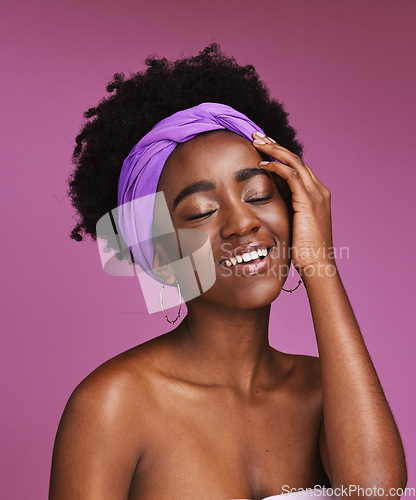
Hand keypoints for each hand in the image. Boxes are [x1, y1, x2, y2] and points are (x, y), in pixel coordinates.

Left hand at [252, 131, 334, 276]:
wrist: (317, 264)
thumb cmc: (302, 249)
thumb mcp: (292, 222)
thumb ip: (285, 206)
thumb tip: (266, 196)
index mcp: (316, 194)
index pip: (297, 167)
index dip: (279, 154)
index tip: (262, 146)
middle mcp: (319, 190)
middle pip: (295, 159)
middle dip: (275, 145)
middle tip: (256, 135)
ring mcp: (316, 194)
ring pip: (294, 162)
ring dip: (274, 150)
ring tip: (256, 142)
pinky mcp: (308, 201)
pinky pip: (292, 176)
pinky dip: (277, 167)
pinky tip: (262, 164)